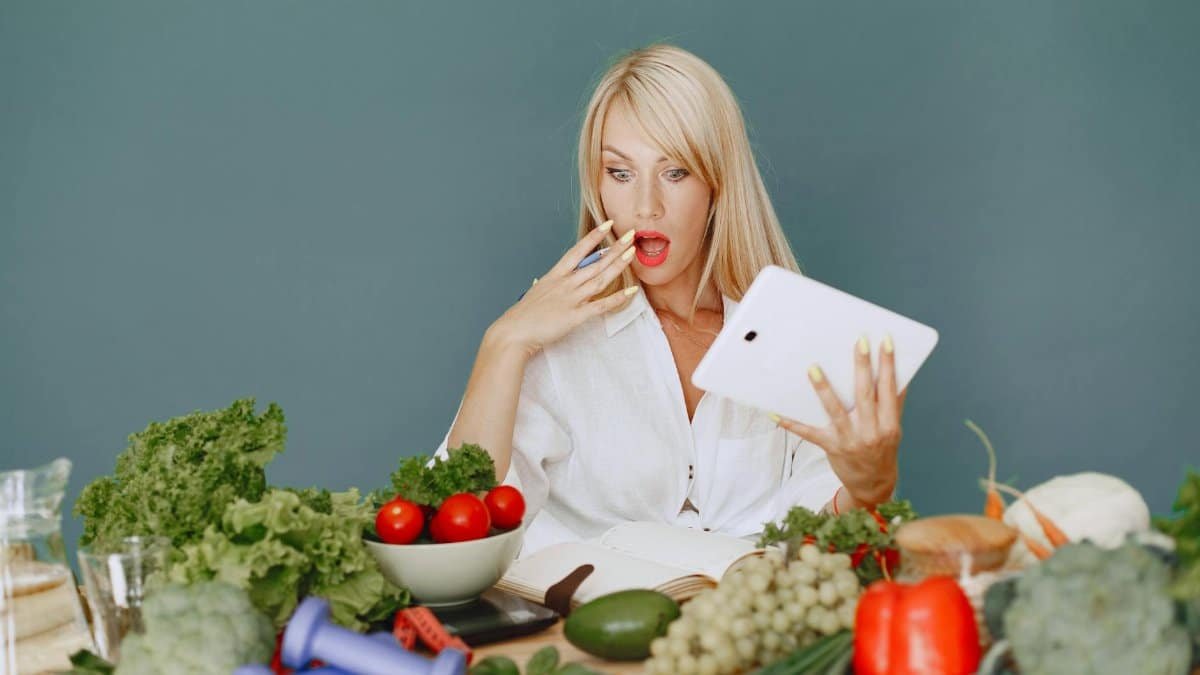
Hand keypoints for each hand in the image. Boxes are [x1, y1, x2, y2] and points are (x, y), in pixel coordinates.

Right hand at [490, 220, 638, 356]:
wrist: (515, 331)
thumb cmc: (523, 315)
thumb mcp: (535, 292)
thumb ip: (546, 285)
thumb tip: (546, 281)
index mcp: (555, 275)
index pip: (577, 251)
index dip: (593, 237)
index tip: (607, 224)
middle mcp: (565, 283)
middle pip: (594, 263)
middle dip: (614, 248)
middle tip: (630, 236)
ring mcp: (571, 299)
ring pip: (600, 279)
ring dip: (617, 266)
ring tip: (632, 253)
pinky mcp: (575, 316)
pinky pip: (600, 305)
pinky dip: (617, 298)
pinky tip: (631, 291)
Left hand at [773, 335, 906, 507]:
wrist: (873, 487)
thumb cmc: (882, 450)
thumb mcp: (893, 429)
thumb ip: (893, 403)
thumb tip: (897, 374)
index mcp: (889, 424)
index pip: (889, 389)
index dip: (888, 365)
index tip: (884, 341)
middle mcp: (870, 431)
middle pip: (865, 395)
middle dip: (862, 367)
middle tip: (858, 342)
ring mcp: (849, 440)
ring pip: (835, 411)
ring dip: (824, 389)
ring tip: (814, 368)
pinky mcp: (830, 447)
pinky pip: (808, 433)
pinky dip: (791, 423)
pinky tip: (775, 412)